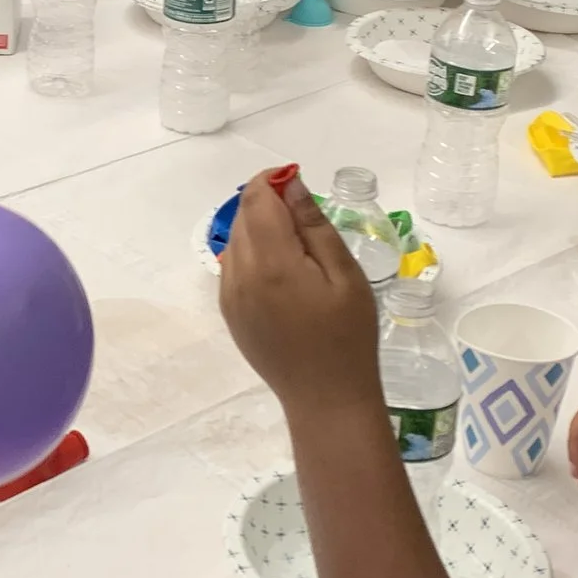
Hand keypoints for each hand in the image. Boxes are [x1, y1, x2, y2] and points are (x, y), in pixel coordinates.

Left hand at [217, 168, 380, 421]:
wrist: (326, 398)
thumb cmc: (348, 336)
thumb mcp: (344, 275)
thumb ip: (314, 225)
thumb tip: (291, 185)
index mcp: (270, 262)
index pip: (257, 200)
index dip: (273, 181)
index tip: (296, 179)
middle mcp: (240, 275)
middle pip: (242, 217)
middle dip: (267, 203)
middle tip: (304, 214)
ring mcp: (229, 296)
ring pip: (234, 240)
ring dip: (258, 228)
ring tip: (297, 245)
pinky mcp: (230, 313)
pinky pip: (233, 266)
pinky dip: (251, 254)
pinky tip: (282, 270)